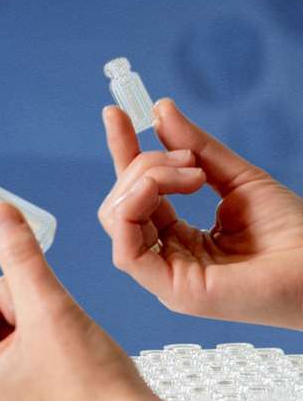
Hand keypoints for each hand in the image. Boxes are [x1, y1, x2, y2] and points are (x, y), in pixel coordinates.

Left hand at [0, 202, 149, 400]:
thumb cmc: (92, 388)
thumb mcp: (47, 307)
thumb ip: (19, 254)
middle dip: (16, 293)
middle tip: (49, 303)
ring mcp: (2, 392)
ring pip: (5, 321)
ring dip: (34, 309)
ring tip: (66, 330)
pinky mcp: (28, 392)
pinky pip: (22, 339)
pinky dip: (44, 325)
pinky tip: (71, 340)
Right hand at [98, 98, 302, 328]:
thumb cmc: (293, 234)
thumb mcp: (238, 178)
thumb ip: (196, 148)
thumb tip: (159, 110)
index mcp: (178, 239)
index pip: (134, 195)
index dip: (123, 153)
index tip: (116, 113)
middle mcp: (165, 258)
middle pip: (120, 203)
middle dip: (144, 165)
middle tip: (191, 160)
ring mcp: (165, 277)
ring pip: (118, 218)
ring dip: (146, 179)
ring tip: (194, 173)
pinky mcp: (172, 290)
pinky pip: (125, 249)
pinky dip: (134, 206)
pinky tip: (163, 187)